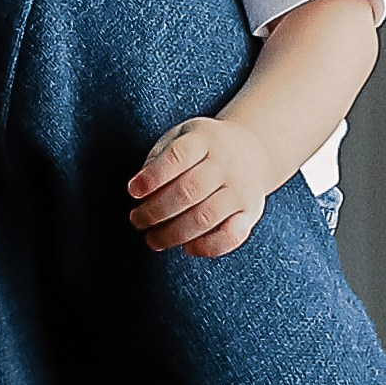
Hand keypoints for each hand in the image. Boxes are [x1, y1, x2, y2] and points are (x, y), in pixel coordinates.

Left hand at [129, 116, 272, 257]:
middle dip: (156, 211)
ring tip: (152, 240)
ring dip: (173, 234)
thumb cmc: (204, 148)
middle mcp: (226, 164)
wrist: (253, 150)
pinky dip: (207, 247)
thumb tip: (140, 191)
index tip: (133, 192)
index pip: (178, 156)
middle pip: (189, 191)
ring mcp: (242, 189)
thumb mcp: (181, 137)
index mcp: (205, 139)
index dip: (153, 176)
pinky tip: (187, 248)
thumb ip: (158, 159)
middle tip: (136, 221)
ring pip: (206, 217)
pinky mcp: (251, 212)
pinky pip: (231, 236)